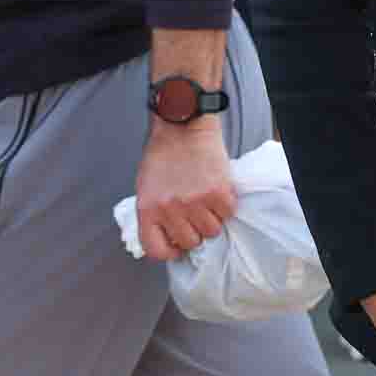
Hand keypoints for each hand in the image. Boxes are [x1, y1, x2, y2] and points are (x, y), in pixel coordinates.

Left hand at [134, 120, 235, 261]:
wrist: (182, 125)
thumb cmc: (163, 154)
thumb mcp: (147, 187)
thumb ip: (155, 214)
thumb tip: (170, 238)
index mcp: (148, 209)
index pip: (157, 250)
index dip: (170, 251)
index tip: (177, 244)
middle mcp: (170, 209)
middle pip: (190, 242)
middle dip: (194, 230)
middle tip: (195, 212)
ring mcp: (195, 202)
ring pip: (212, 231)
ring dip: (212, 218)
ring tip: (207, 199)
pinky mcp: (218, 192)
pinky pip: (228, 213)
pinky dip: (226, 204)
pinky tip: (218, 190)